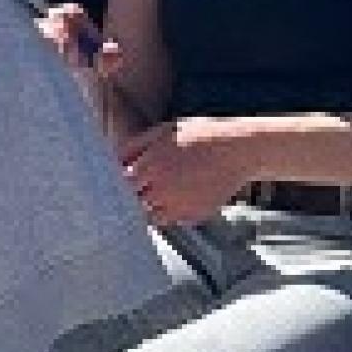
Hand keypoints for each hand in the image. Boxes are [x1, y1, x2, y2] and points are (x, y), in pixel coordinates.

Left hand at [121, 119, 244, 228]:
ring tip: (161, 191)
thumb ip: (134, 147)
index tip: (119, 181)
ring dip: (151, 207)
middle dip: (134, 196)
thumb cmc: (198, 135)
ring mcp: (179, 207)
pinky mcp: (194, 216)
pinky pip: (174, 219)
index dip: (118, 184)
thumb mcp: (162, 132)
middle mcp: (161, 191)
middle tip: (139, 188)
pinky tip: (182, 195)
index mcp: (149, 168)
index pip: (120, 186)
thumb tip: (112, 160)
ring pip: (151, 216)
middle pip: (133, 204)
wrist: (238, 150)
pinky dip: (172, 212)